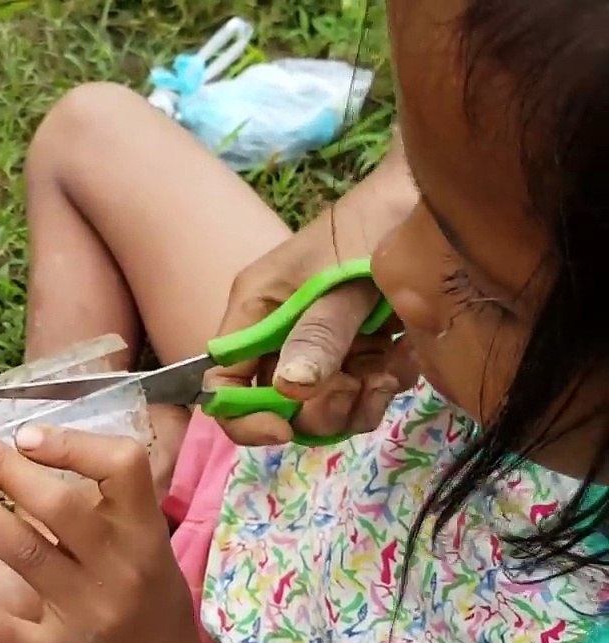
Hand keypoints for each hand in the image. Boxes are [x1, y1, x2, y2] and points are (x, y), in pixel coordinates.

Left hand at [0, 423, 228, 642]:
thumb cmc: (139, 578)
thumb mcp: (141, 532)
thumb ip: (97, 493)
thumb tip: (21, 439)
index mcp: (143, 528)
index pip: (122, 470)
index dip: (73, 446)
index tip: (24, 433)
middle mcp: (118, 566)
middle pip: (57, 507)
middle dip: (1, 467)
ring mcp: (90, 612)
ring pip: (26, 553)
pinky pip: (22, 638)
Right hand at [207, 135, 420, 444]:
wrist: (436, 198)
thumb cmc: (375, 225)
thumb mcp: (344, 280)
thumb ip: (319, 334)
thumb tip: (289, 389)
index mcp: (257, 310)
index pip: (222, 382)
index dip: (244, 416)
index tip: (285, 428)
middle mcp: (282, 332)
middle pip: (279, 403)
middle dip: (318, 409)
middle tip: (357, 385)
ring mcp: (323, 342)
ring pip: (325, 406)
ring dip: (358, 402)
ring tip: (388, 371)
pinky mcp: (362, 347)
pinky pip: (363, 392)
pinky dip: (385, 385)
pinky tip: (405, 356)